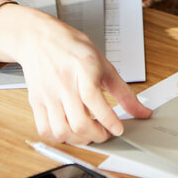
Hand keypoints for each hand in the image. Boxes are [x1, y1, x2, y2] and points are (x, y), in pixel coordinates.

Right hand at [0, 4, 151, 144]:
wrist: (40, 38)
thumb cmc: (72, 48)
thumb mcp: (104, 64)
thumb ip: (123, 92)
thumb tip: (142, 111)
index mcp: (83, 70)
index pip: (93, 98)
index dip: (108, 119)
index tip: (118, 130)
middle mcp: (63, 83)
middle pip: (78, 122)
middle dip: (97, 135)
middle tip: (106, 133)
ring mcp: (47, 94)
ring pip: (61, 131)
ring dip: (79, 139)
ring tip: (89, 133)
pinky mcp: (36, 102)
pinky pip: (45, 129)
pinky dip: (59, 137)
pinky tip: (70, 130)